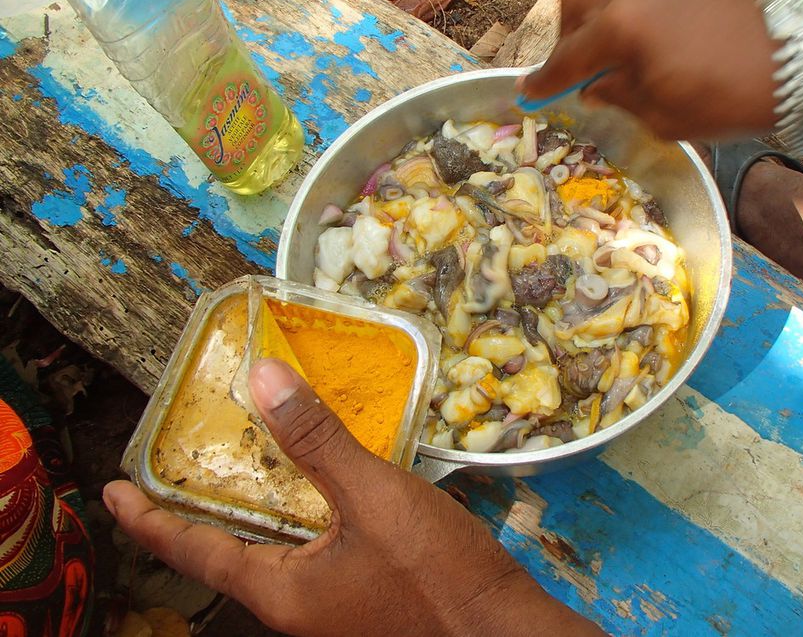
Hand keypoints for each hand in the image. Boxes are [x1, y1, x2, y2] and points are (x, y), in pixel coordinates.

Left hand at [104, 359, 600, 636]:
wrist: (500, 630)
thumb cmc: (435, 576)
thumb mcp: (374, 498)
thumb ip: (317, 440)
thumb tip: (261, 380)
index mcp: (281, 592)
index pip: (193, 551)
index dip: (148, 520)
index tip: (112, 491)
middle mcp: (296, 604)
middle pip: (230, 550)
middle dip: (200, 507)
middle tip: (182, 459)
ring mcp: (331, 602)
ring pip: (276, 547)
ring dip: (255, 504)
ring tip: (245, 457)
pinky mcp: (364, 590)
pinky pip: (315, 546)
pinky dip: (304, 507)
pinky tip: (323, 475)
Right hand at [520, 0, 778, 141]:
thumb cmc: (733, 99)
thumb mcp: (664, 116)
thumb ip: (618, 96)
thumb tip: (594, 87)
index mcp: (621, 28)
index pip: (567, 57)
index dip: (545, 81)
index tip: (530, 92)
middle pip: (578, 2)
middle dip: (571, 35)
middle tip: (585, 66)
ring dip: (614, 17)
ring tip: (638, 49)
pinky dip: (656, 5)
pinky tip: (681, 31)